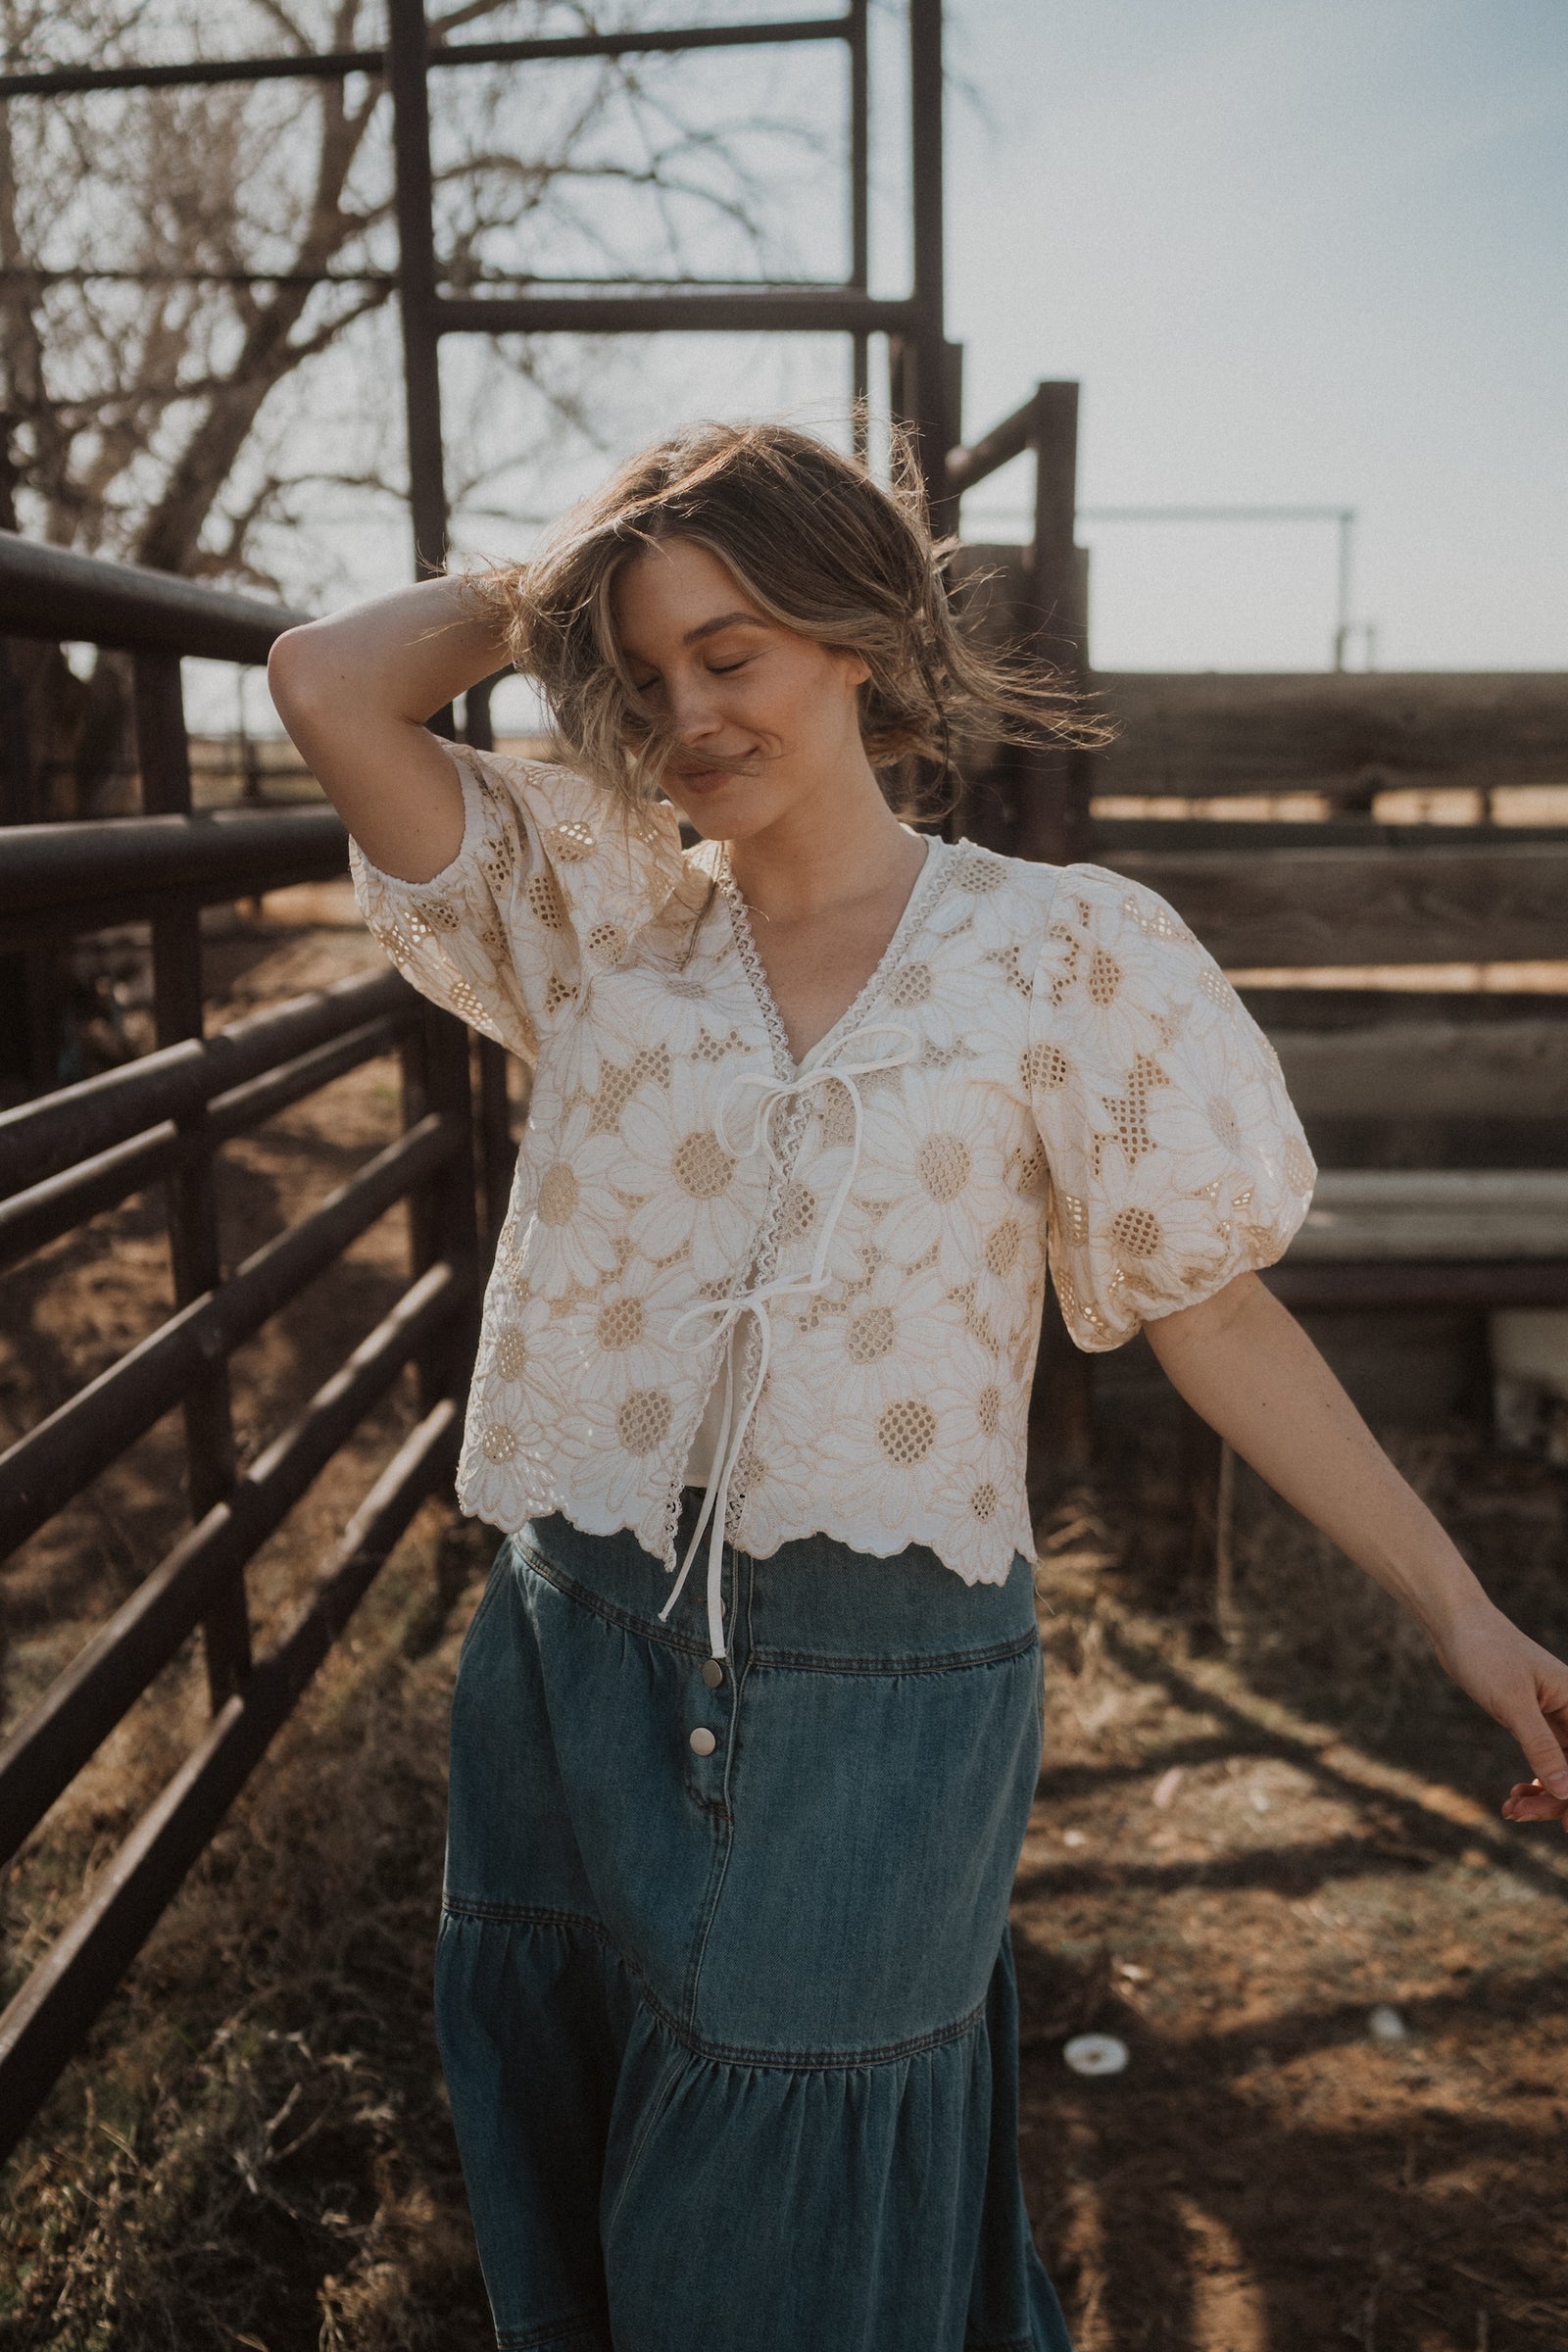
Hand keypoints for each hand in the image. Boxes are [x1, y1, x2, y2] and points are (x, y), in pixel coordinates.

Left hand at [1433, 1601, 1567, 1827]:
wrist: (1457, 1626)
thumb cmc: (1486, 1653)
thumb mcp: (1513, 1703)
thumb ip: (1541, 1745)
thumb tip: (1566, 1790)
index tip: (1567, 1824)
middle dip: (1558, 1800)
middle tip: (1519, 1814)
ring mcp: (1555, 1718)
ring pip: (1563, 1770)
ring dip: (1543, 1796)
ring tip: (1511, 1809)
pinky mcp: (1534, 1722)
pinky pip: (1546, 1761)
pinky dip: (1534, 1782)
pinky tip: (1514, 1796)